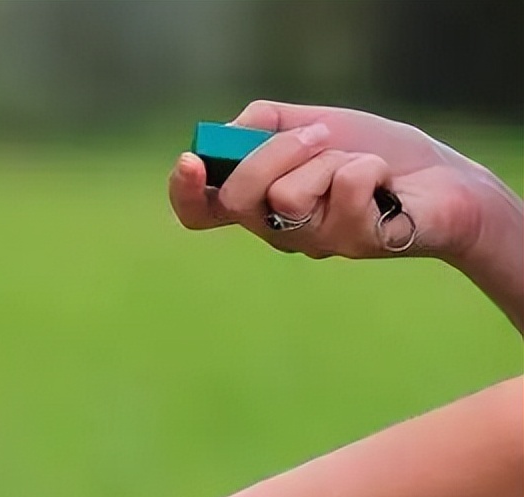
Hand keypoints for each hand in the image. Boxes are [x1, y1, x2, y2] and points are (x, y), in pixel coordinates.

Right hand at [169, 100, 505, 260]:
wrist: (443, 179)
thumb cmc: (373, 152)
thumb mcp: (311, 124)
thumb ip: (263, 124)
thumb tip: (230, 134)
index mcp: (259, 203)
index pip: (200, 212)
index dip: (184, 192)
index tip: (191, 160)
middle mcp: (278, 230)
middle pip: (236, 200)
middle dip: (274, 153)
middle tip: (318, 135)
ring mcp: (314, 243)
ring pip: (287, 195)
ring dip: (330, 159)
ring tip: (358, 163)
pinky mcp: (354, 243)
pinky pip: (343, 189)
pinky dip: (368, 166)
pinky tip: (386, 181)